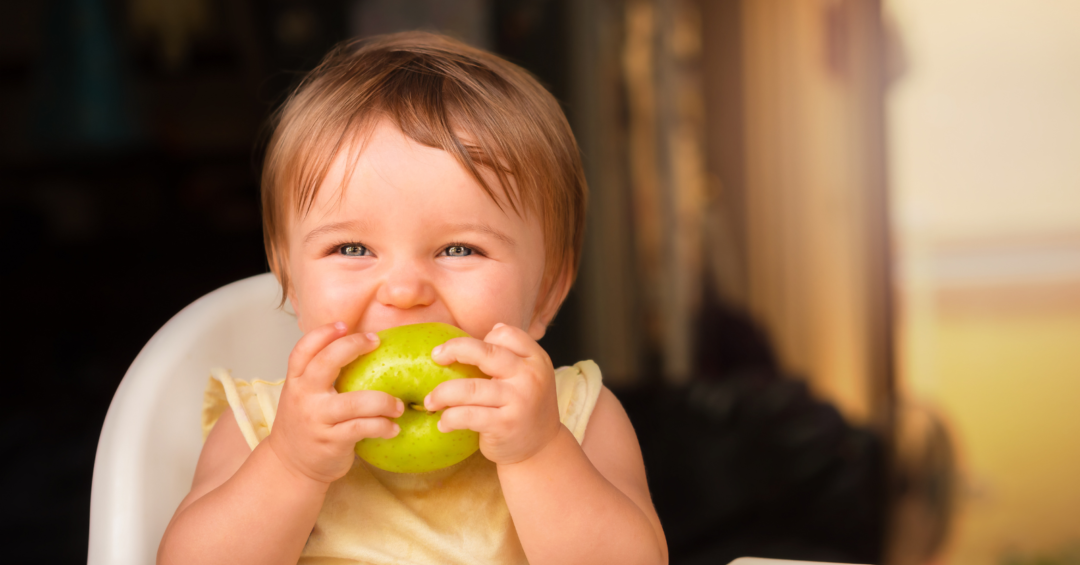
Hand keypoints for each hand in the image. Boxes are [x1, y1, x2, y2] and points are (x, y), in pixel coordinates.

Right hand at [267, 322, 403, 483]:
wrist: (290, 465)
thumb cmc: (306, 425)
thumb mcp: (304, 396)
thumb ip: (321, 376)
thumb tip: (360, 348)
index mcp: (296, 381)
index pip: (303, 349)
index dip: (323, 333)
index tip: (344, 325)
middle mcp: (304, 396)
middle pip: (327, 362)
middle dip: (354, 346)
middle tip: (376, 342)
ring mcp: (317, 418)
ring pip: (355, 401)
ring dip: (384, 401)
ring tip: (399, 406)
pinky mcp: (332, 440)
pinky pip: (364, 427)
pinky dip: (383, 426)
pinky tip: (393, 428)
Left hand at [423, 323, 561, 465]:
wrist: (541, 449)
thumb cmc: (526, 407)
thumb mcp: (529, 376)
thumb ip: (512, 355)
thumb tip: (492, 329)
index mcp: (536, 359)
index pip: (506, 334)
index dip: (483, 339)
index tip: (468, 352)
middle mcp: (529, 376)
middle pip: (485, 352)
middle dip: (454, 350)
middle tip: (436, 357)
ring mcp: (518, 401)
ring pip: (469, 388)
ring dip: (441, 394)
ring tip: (430, 401)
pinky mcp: (504, 425)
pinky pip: (467, 415)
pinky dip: (449, 418)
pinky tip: (443, 423)